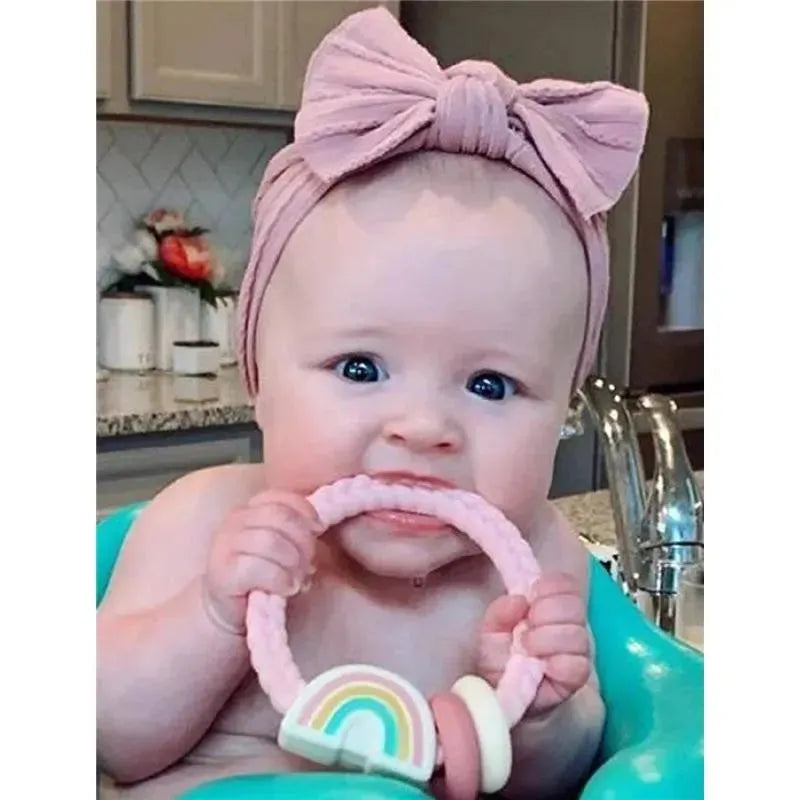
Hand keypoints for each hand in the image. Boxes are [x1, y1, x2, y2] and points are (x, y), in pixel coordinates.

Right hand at [203, 490, 321, 633]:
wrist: (229, 608)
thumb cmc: (263, 575)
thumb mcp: (282, 547)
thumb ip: (296, 531)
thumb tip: (318, 527)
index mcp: (251, 509)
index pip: (281, 497)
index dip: (305, 511)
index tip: (318, 529)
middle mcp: (235, 521)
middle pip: (280, 516)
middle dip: (303, 541)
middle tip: (310, 564)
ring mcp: (225, 545)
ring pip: (271, 541)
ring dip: (293, 563)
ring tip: (298, 579)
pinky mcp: (223, 572)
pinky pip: (259, 568)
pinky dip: (281, 580)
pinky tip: (287, 589)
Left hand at [478, 573, 590, 712]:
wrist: (506, 696)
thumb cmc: (501, 659)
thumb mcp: (491, 631)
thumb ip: (500, 612)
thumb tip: (518, 600)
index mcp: (550, 605)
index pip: (566, 583)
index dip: (549, 586)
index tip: (530, 597)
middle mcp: (568, 625)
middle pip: (574, 605)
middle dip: (546, 612)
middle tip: (526, 625)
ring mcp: (576, 652)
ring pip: (577, 634)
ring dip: (547, 638)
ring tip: (527, 647)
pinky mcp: (576, 677)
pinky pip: (579, 665)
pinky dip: (558, 663)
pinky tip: (541, 665)